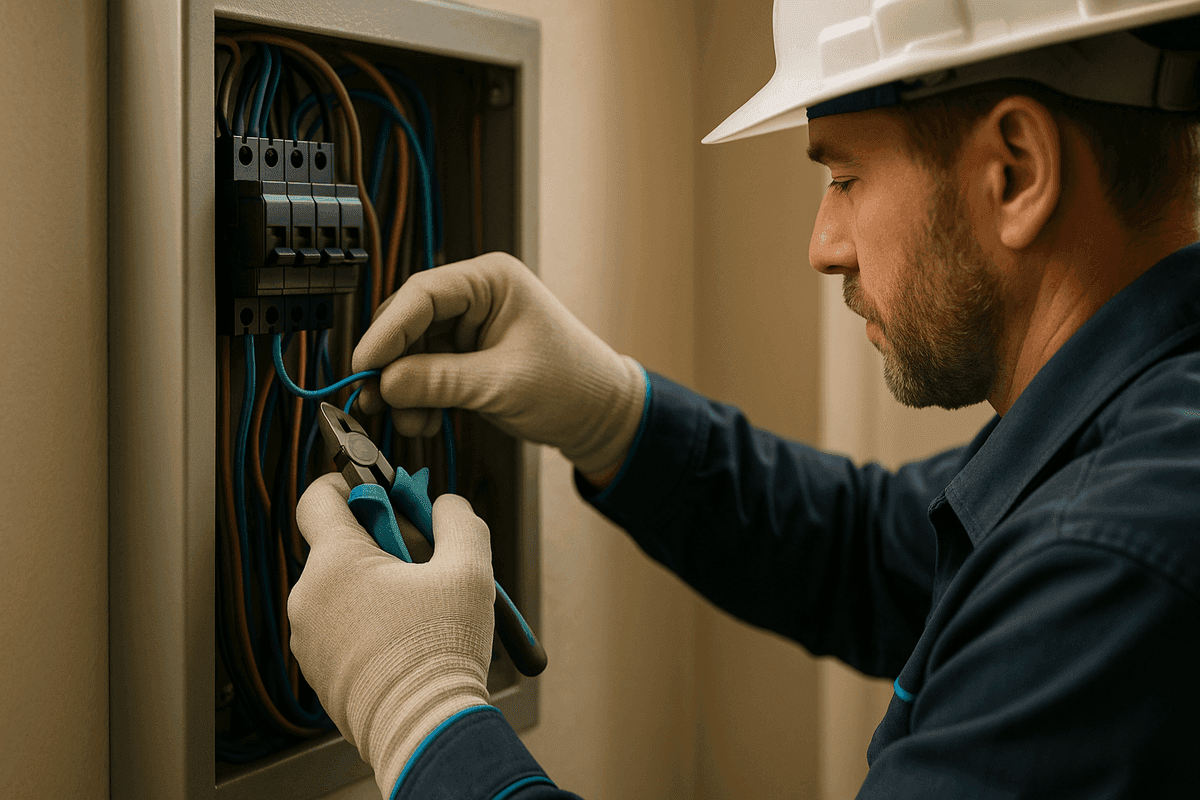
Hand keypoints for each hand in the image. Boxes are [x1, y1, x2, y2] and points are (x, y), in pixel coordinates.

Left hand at [289, 473, 493, 796]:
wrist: (424, 730)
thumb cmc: (441, 651)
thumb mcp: (469, 568)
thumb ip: (458, 520)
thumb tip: (447, 505)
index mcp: (335, 562)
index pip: (319, 497)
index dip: (350, 481)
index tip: (380, 490)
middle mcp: (309, 596)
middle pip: (340, 545)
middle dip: (384, 542)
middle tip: (426, 558)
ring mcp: (309, 638)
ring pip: (342, 588)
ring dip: (379, 585)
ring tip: (424, 608)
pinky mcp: (319, 672)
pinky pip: (341, 627)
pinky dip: (370, 622)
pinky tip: (409, 639)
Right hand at [353, 252, 645, 475]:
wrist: (599, 417)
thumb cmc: (571, 385)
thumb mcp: (502, 384)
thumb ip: (441, 381)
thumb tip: (385, 383)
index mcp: (491, 281)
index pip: (422, 294)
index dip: (387, 330)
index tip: (364, 365)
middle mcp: (476, 297)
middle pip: (410, 323)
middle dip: (391, 365)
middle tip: (371, 399)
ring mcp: (469, 328)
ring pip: (413, 353)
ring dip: (403, 389)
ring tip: (407, 421)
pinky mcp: (466, 358)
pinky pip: (426, 374)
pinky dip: (419, 400)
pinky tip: (422, 422)